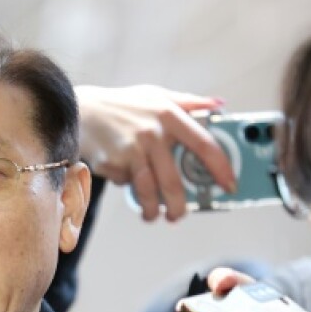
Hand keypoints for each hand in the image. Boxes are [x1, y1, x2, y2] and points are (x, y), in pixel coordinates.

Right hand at [75, 84, 234, 221]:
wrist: (81, 110)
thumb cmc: (123, 104)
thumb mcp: (156, 95)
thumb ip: (188, 102)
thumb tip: (219, 105)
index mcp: (169, 115)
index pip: (204, 145)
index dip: (221, 167)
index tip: (229, 185)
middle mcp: (152, 133)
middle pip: (173, 182)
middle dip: (179, 207)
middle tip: (180, 216)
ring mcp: (131, 149)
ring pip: (148, 192)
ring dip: (152, 210)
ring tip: (152, 215)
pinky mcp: (112, 161)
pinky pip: (126, 183)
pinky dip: (126, 185)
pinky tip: (123, 177)